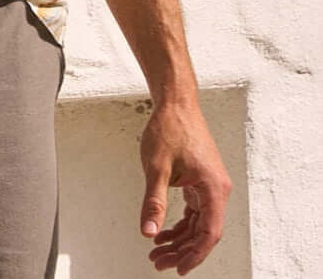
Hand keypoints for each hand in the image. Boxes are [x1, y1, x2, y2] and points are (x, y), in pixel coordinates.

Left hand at [140, 99, 231, 272]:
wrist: (175, 103)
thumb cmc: (169, 129)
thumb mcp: (156, 168)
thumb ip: (154, 202)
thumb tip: (148, 231)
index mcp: (213, 189)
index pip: (208, 234)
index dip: (194, 255)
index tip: (178, 268)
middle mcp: (217, 190)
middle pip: (203, 232)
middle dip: (181, 249)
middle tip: (158, 261)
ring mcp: (210, 185)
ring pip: (198, 223)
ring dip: (179, 238)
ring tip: (157, 250)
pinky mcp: (201, 180)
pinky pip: (194, 210)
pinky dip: (180, 222)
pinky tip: (163, 230)